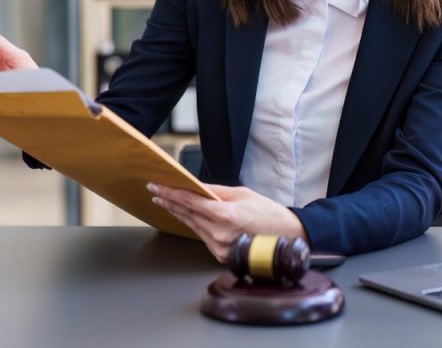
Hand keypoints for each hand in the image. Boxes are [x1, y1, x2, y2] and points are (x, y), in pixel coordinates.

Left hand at [147, 183, 307, 262]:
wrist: (285, 236)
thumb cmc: (268, 213)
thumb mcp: (242, 194)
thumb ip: (217, 192)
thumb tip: (197, 187)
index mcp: (225, 215)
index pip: (190, 202)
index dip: (171, 193)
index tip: (157, 187)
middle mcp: (219, 233)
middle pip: (187, 214)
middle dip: (170, 202)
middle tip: (156, 192)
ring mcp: (219, 247)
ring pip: (192, 226)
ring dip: (178, 213)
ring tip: (166, 202)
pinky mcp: (220, 255)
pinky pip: (201, 236)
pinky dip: (193, 224)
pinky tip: (184, 216)